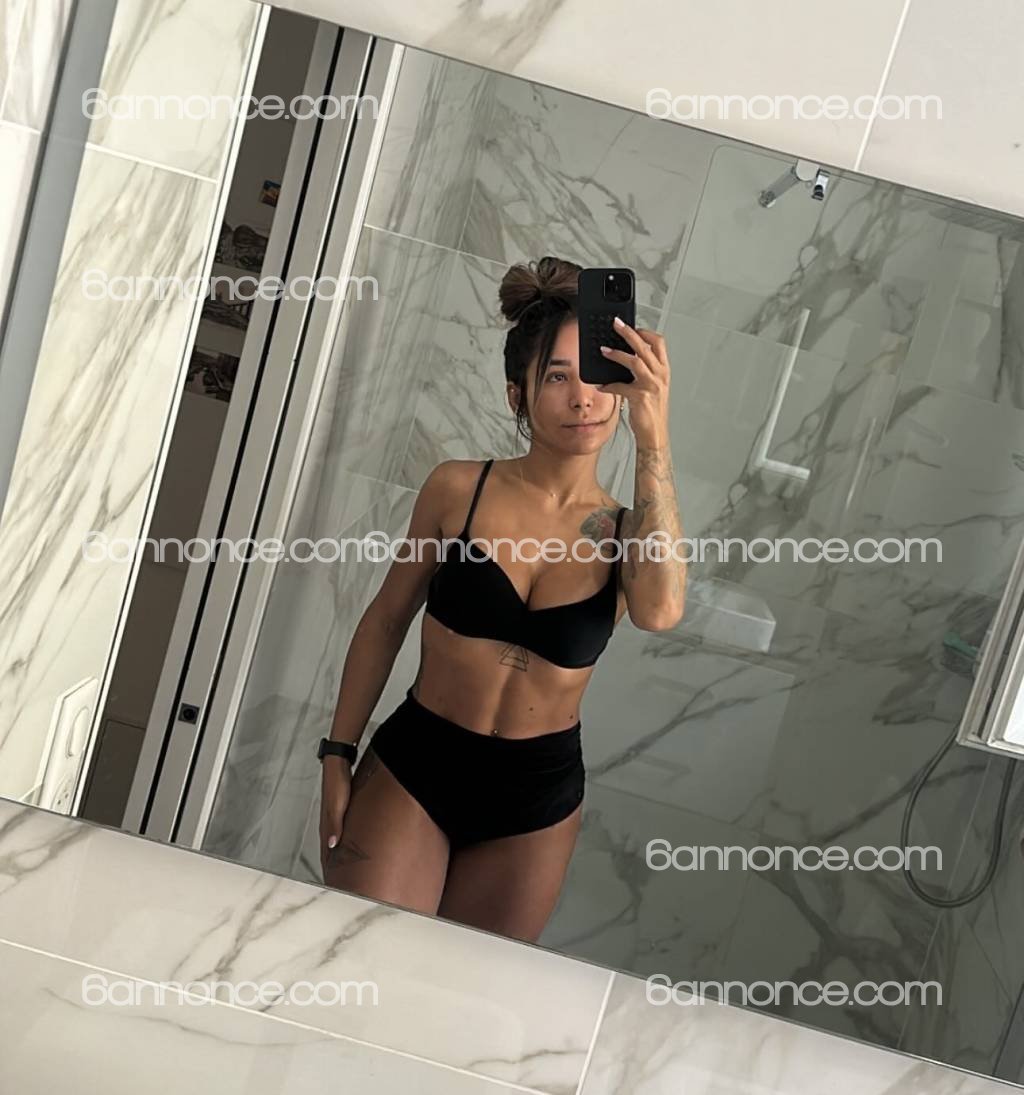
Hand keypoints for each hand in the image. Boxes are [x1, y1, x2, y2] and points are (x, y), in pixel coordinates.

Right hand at [319, 758, 352, 878]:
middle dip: (336, 864)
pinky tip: (352, 842)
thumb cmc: (337, 781)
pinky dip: (346, 840)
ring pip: (338, 840)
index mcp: (327, 824)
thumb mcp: (337, 804)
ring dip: (342, 853)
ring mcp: (335, 816)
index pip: (327, 852)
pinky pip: (343, 830)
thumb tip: (333, 846)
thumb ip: (335, 824)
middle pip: (332, 849)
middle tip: (342, 880)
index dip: (330, 867)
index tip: (334, 882)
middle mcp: (329, 822)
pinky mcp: (341, 809)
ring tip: (347, 867)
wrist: (338, 762)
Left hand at [598, 318, 670, 446]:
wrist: (655, 434)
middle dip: (629, 332)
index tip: (633, 326)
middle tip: (616, 324)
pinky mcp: (640, 397)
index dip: (645, 332)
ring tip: (603, 350)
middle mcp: (660, 376)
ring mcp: (652, 386)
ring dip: (616, 354)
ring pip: (635, 361)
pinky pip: (620, 386)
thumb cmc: (652, 412)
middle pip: (645, 346)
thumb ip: (644, 372)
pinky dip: (608, 385)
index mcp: (664, 371)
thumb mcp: (652, 388)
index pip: (659, 343)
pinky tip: (600, 386)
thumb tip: (626, 358)